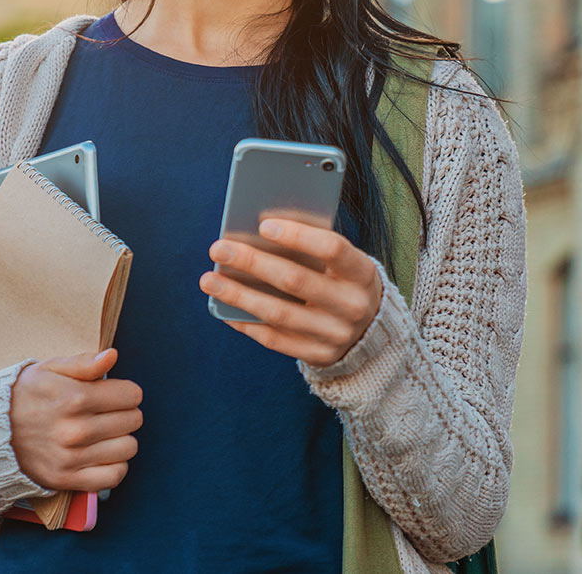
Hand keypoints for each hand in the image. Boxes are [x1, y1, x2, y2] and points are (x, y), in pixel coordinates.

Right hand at [9, 348, 142, 492]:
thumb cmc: (26, 394)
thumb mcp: (50, 368)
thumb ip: (84, 362)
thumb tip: (113, 355)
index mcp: (75, 398)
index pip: (132, 396)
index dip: (127, 391)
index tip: (116, 393)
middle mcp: (76, 430)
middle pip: (133, 421)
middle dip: (126, 412)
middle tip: (109, 411)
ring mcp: (72, 457)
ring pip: (128, 448)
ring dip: (122, 438)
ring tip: (106, 432)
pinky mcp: (67, 479)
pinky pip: (113, 476)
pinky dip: (115, 465)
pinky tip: (104, 453)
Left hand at [200, 217, 382, 367]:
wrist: (371, 332)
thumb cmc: (344, 282)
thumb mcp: (343, 263)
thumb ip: (312, 249)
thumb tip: (258, 232)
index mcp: (362, 273)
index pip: (331, 248)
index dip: (297, 236)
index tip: (263, 225)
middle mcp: (352, 305)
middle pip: (294, 280)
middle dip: (252, 262)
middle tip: (218, 249)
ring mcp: (335, 334)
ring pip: (278, 313)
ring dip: (238, 295)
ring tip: (209, 281)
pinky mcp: (318, 355)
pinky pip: (274, 339)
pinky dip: (246, 322)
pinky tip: (224, 308)